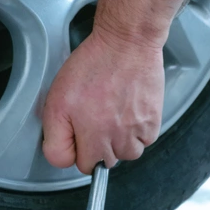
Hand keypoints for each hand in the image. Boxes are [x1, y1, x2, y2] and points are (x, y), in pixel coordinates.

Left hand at [41, 26, 166, 173]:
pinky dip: (138, 131)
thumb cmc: (93, 66)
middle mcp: (115, 139)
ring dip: (120, 141)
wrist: (127, 43)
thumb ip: (56, 138)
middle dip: (98, 145)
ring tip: (113, 114)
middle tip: (95, 117)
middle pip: (106, 161)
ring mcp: (136, 132)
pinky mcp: (153, 121)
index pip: (82, 166)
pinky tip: (128, 110)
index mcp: (90, 136)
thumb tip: (63, 159)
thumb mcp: (56, 102)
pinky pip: (145, 140)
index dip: (77, 148)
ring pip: (127, 154)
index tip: (78, 131)